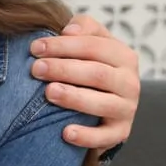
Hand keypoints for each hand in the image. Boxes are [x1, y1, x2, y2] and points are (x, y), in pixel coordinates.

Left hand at [29, 15, 139, 150]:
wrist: (106, 108)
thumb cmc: (91, 70)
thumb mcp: (92, 44)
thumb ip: (84, 29)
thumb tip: (68, 30)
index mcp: (123, 56)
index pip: (94, 46)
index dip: (63, 45)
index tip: (35, 47)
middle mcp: (130, 82)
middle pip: (97, 73)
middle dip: (64, 69)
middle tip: (36, 69)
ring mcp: (126, 109)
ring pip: (101, 103)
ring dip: (73, 97)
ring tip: (48, 92)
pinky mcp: (119, 133)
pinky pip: (104, 136)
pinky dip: (86, 136)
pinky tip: (65, 132)